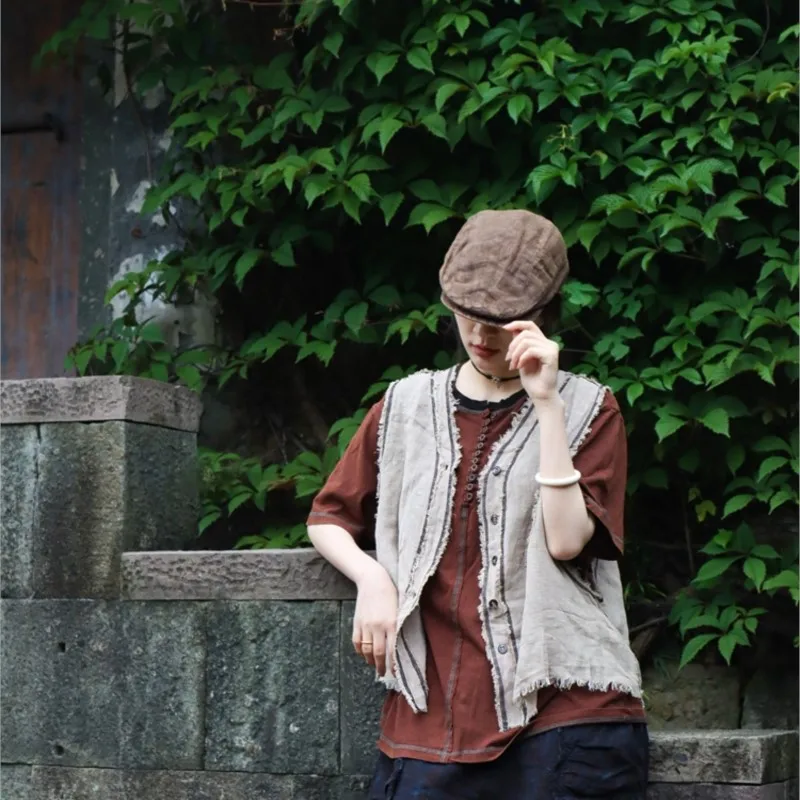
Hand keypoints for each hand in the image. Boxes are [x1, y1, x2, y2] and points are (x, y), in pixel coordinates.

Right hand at [353, 560, 397, 676]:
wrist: (373, 580)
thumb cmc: (391, 594)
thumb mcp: (400, 609)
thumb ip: (400, 626)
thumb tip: (401, 645)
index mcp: (392, 623)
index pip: (393, 649)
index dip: (393, 664)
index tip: (395, 673)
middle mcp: (378, 626)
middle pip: (378, 653)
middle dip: (381, 666)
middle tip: (383, 673)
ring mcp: (366, 624)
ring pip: (366, 649)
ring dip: (370, 660)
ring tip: (374, 665)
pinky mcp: (357, 622)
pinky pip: (357, 641)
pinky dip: (360, 651)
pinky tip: (364, 654)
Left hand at [503, 320, 559, 402]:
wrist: (540, 394)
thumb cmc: (532, 378)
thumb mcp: (521, 357)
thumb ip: (520, 344)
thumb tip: (513, 330)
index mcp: (543, 342)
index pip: (530, 325)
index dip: (517, 324)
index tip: (504, 328)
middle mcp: (549, 343)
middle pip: (525, 333)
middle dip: (512, 345)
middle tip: (508, 359)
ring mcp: (552, 348)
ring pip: (526, 341)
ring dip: (515, 354)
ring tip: (513, 365)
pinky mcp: (551, 356)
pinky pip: (531, 350)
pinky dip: (521, 358)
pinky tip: (519, 367)